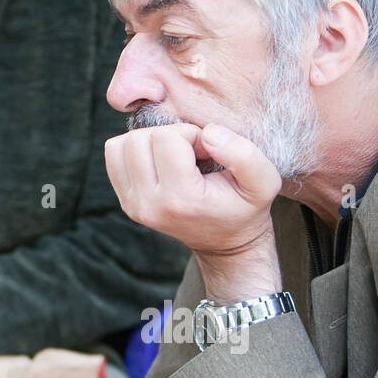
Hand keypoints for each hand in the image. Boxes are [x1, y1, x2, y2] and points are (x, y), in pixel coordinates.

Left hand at [105, 122, 281, 302]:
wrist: (225, 244)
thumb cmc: (244, 209)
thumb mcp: (264, 182)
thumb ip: (243, 154)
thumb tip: (208, 133)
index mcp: (180, 199)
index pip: (167, 138)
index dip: (191, 134)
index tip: (207, 152)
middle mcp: (148, 205)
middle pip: (140, 138)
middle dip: (169, 136)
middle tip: (191, 155)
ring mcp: (132, 205)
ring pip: (120, 145)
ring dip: (149, 141)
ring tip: (175, 157)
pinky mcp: (125, 202)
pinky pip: (114, 156)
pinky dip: (134, 150)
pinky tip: (160, 161)